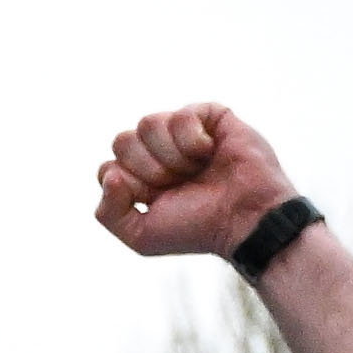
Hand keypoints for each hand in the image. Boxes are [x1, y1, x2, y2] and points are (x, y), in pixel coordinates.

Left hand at [92, 103, 298, 262]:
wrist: (244, 219)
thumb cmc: (197, 228)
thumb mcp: (142, 237)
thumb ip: (108, 213)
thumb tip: (110, 173)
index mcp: (139, 177)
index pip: (108, 168)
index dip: (131, 186)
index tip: (157, 200)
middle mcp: (157, 151)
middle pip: (122, 141)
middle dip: (148, 169)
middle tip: (178, 184)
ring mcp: (182, 132)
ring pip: (147, 123)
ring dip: (170, 156)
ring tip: (196, 170)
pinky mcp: (209, 115)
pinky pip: (180, 115)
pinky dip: (192, 140)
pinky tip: (209, 153)